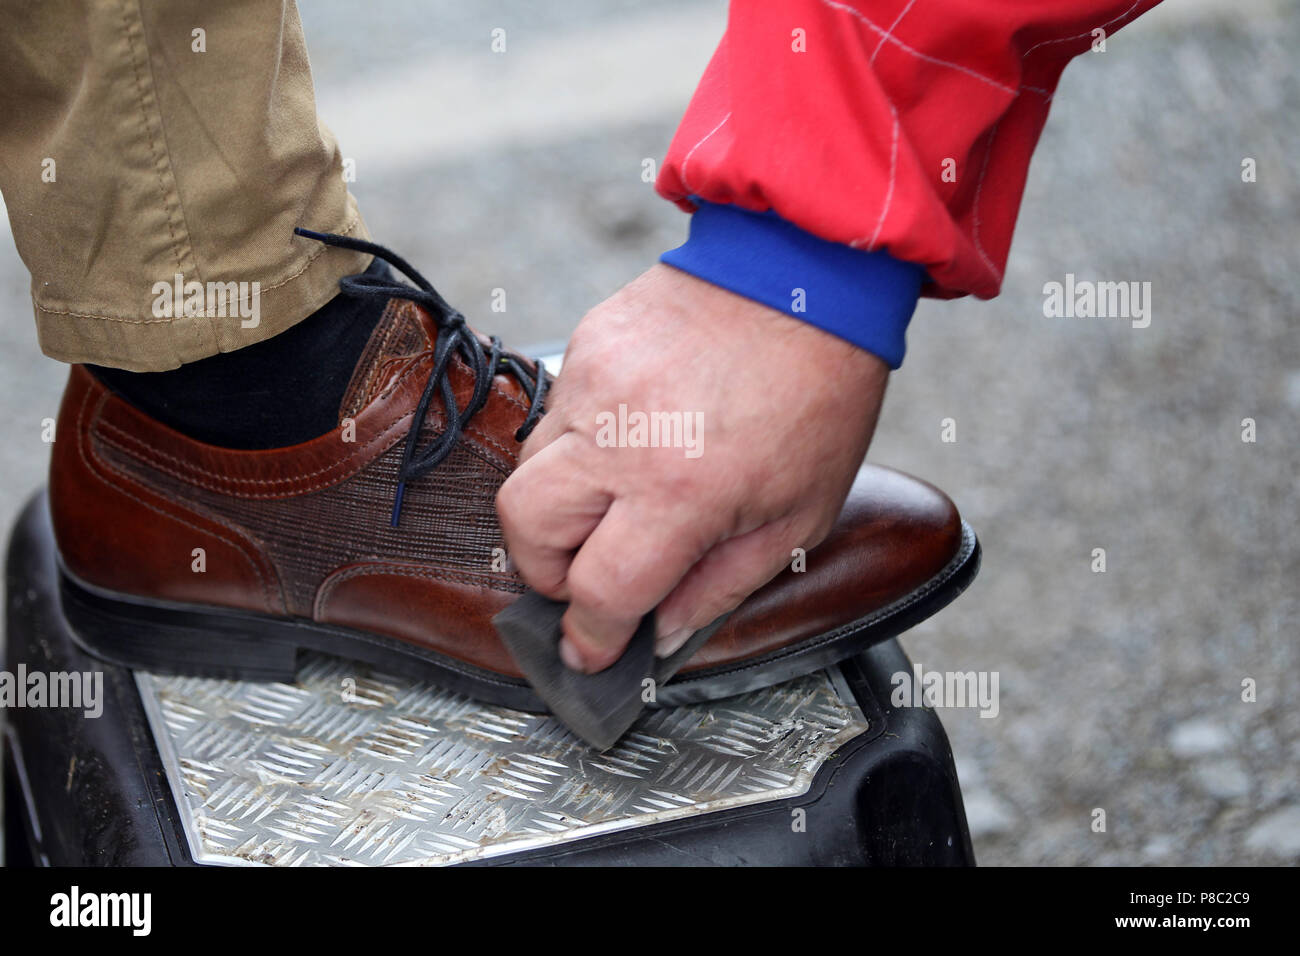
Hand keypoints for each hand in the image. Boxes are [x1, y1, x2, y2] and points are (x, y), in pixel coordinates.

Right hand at [496, 264, 888, 672]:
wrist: (805, 274)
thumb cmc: (817, 397)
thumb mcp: (798, 517)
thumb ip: (722, 585)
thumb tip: (663, 634)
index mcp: (683, 493)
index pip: (600, 590)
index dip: (590, 636)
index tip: (588, 649)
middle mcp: (622, 440)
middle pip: (525, 529)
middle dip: (543, 572)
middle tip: (582, 579)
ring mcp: (594, 386)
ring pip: (527, 471)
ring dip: (558, 508)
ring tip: (612, 504)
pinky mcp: (584, 345)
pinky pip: (555, 413)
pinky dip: (581, 444)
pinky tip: (632, 434)